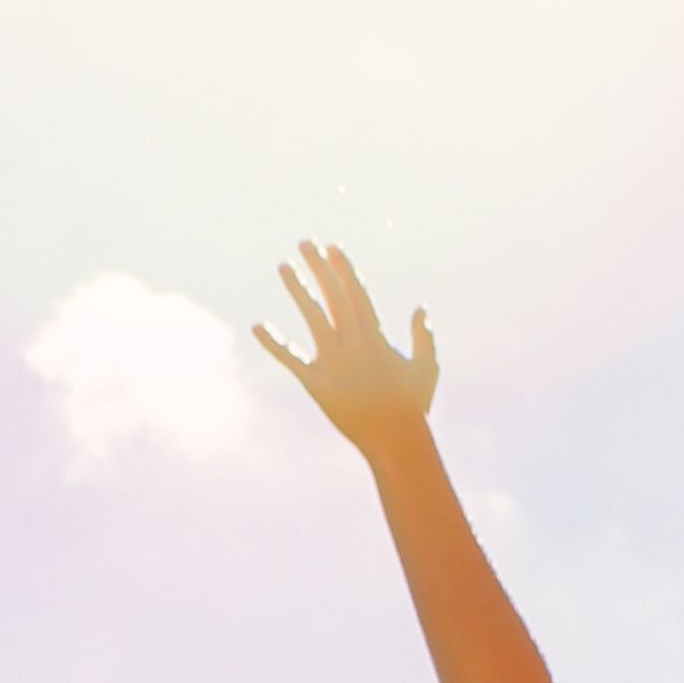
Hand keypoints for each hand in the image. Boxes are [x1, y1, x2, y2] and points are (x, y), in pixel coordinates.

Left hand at [252, 241, 439, 451]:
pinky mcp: (316, 384)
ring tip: (283, 266)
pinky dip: (273, 344)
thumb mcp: (427, 367)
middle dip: (319, 268)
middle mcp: (353, 343)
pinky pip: (291, 360)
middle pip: (333, 297)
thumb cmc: (413, 405)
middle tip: (305, 242)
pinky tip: (257, 326)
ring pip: (312, 318)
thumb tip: (419, 308)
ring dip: (297, 290)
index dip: (343, 269)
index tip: (333, 247)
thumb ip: (423, 336)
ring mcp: (333, 362)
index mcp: (377, 336)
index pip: (356, 294)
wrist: (395, 440)